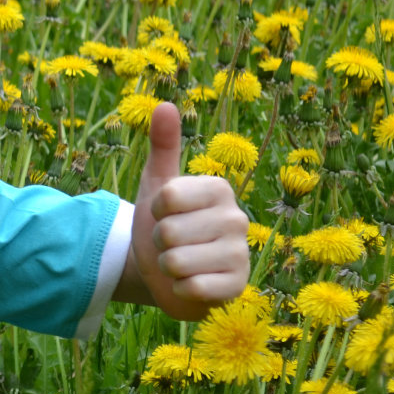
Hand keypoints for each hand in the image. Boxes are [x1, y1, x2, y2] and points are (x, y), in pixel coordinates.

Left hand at [128, 102, 250, 319]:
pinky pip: (192, 288)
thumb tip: (165, 104)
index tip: (164, 213)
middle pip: (167, 232)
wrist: (168, 272)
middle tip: (171, 243)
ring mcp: (240, 254)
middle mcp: (237, 218)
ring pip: (176, 262)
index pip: (166, 197)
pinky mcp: (237, 287)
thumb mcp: (157, 182)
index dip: (153, 209)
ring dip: (167, 267)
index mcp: (219, 189)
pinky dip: (180, 289)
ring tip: (179, 263)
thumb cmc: (164, 222)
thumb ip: (162, 145)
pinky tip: (190, 284)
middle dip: (159, 242)